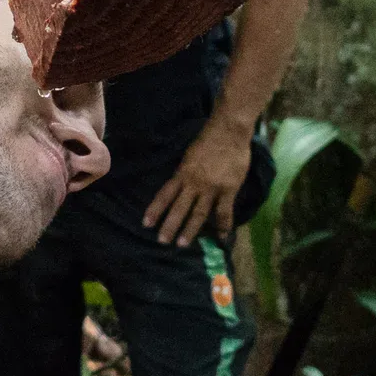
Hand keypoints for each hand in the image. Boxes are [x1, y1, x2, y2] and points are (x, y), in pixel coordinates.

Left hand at [143, 116, 252, 246]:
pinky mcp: (228, 189)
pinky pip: (224, 212)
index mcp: (182, 173)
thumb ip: (185, 172)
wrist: (229, 130)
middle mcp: (194, 183)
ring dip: (189, 230)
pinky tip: (220, 237)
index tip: (146, 223)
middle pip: (179, 208)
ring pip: (198, 214)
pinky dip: (222, 226)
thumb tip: (179, 187)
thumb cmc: (208, 140)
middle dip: (169, 225)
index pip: (164, 194)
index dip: (155, 209)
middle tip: (162, 241)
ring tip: (182, 244)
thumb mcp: (189, 155)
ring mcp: (212, 188)